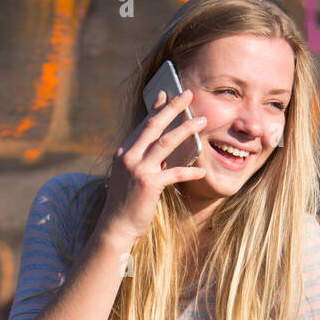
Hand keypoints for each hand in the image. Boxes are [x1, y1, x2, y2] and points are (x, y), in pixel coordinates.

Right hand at [97, 87, 207, 245]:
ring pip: (166, 143)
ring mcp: (138, 170)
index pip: (143, 125)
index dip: (156, 108)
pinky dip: (190, 172)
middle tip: (188, 94)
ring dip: (186, 130)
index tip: (166, 93)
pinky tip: (202, 171)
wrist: (116, 227)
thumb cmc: (126, 203)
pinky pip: (174, 173)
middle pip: (154, 126)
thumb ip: (143, 160)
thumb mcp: (130, 176)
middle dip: (172, 108)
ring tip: (202, 121)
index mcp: (123, 152)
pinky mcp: (149, 185)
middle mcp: (128, 157)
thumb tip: (163, 150)